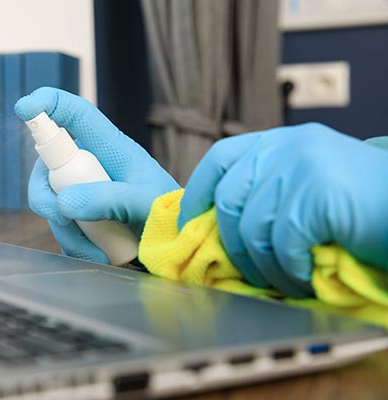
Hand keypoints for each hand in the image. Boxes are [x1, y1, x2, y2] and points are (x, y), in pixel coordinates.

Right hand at [15, 87, 178, 263]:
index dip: (48, 103)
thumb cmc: (169, 213)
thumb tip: (63, 203)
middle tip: (61, 218)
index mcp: (109, 147)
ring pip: (51, 203)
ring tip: (98, 253)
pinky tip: (99, 256)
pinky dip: (75, 246)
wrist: (178, 245)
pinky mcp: (82, 216)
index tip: (24, 107)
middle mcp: (92, 164)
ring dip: (67, 233)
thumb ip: (109, 200)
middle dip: (45, 196)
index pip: (76, 114)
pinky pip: (61, 228)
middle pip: (47, 166)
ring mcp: (84, 190)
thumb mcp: (144, 203)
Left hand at [178, 123, 387, 297]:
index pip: (220, 159)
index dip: (198, 194)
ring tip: (282, 281)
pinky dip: (288, 272)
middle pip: (228, 200)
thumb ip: (269, 190)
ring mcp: (303, 167)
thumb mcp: (310, 185)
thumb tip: (220, 224)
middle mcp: (288, 147)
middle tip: (246, 272)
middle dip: (230, 245)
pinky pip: (282, 245)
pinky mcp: (317, 195)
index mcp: (281, 141)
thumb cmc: (367, 205)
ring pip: (251, 229)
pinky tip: (302, 279)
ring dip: (264, 267)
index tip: (190, 224)